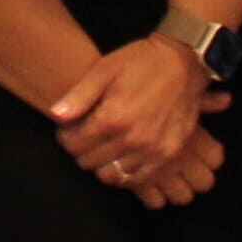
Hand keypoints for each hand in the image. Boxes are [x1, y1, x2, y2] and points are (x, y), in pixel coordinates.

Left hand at [51, 35, 218, 202]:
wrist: (185, 63)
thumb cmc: (142, 62)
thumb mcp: (105, 69)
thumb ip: (79, 95)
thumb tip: (56, 116)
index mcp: (113, 117)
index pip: (74, 145)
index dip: (66, 137)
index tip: (69, 129)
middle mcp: (132, 138)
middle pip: (89, 161)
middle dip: (81, 150)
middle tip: (85, 136)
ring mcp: (152, 150)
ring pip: (110, 175)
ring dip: (101, 162)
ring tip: (103, 145)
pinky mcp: (167, 155)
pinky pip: (135, 179)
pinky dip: (123, 173)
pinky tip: (121, 156)